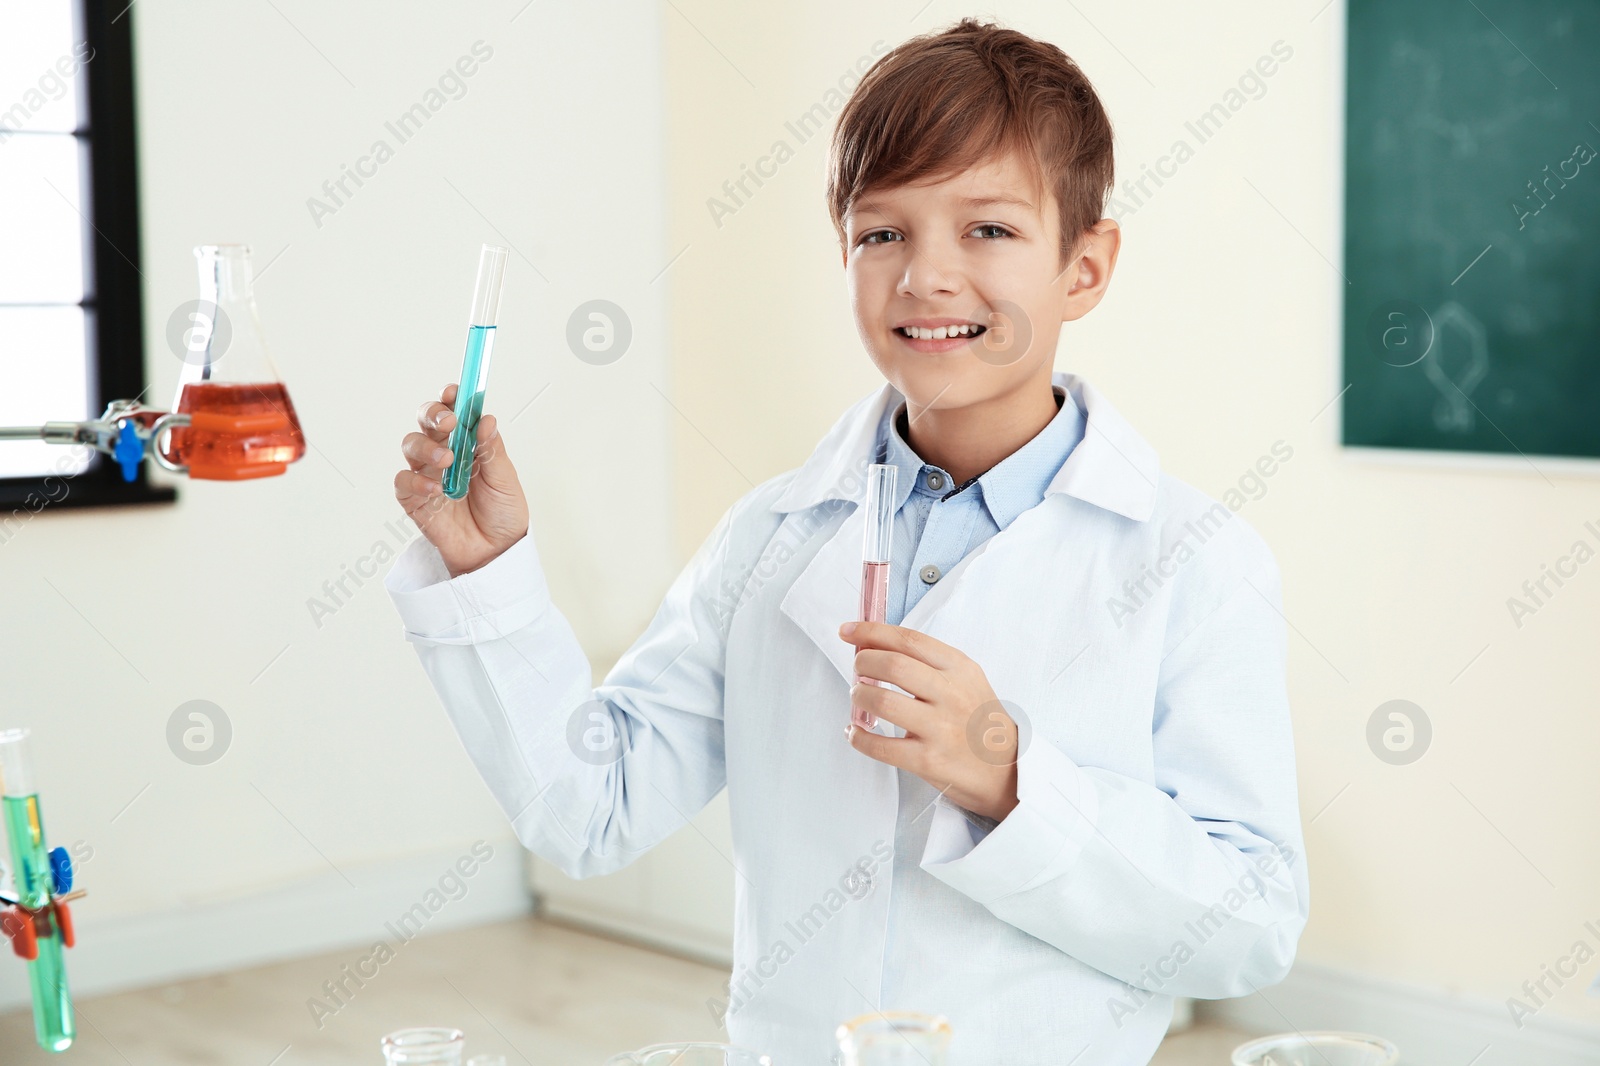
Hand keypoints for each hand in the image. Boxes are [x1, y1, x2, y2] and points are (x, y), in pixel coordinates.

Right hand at [394, 383, 529, 576]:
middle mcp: (445, 453)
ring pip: (412, 445)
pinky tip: (436, 490)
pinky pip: (404, 482)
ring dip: (427, 446)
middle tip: (448, 421)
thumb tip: (486, 419)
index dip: (451, 398)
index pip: (454, 412)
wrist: (496, 553)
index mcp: (468, 444)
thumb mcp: (505, 481)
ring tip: (447, 460)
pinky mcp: (414, 500)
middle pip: (427, 421)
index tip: (455, 390)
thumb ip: (492, 450)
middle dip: (433, 413)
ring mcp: (427, 475)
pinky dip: (416, 481)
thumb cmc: (503, 515)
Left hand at [839, 620, 1019, 821]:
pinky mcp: (928, 760)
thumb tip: (875, 645)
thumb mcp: (966, 679)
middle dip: (863, 662)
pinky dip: (859, 737)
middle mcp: (952, 695)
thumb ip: (928, 662)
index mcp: (960, 669)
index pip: (909, 640)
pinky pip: (881, 747)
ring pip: (883, 702)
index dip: (872, 632)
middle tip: (857, 668)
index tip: (849, 631)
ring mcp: (940, 728)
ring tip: (859, 697)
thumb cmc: (978, 721)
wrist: (1007, 770)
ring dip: (859, 696)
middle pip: (893, 665)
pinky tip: (856, 732)